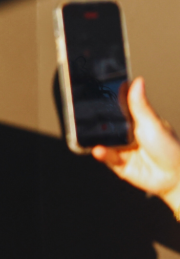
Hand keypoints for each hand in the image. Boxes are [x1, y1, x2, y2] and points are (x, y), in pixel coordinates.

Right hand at [92, 77, 179, 213]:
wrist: (175, 176)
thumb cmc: (170, 148)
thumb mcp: (152, 122)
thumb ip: (139, 104)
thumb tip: (137, 82)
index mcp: (135, 121)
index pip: (116, 108)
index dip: (106, 103)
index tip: (95, 96)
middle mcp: (126, 134)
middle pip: (106, 124)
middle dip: (97, 122)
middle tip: (88, 117)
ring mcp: (121, 148)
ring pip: (103, 140)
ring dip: (97, 139)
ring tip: (94, 137)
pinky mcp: (117, 163)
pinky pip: (105, 156)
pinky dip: (101, 153)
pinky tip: (99, 150)